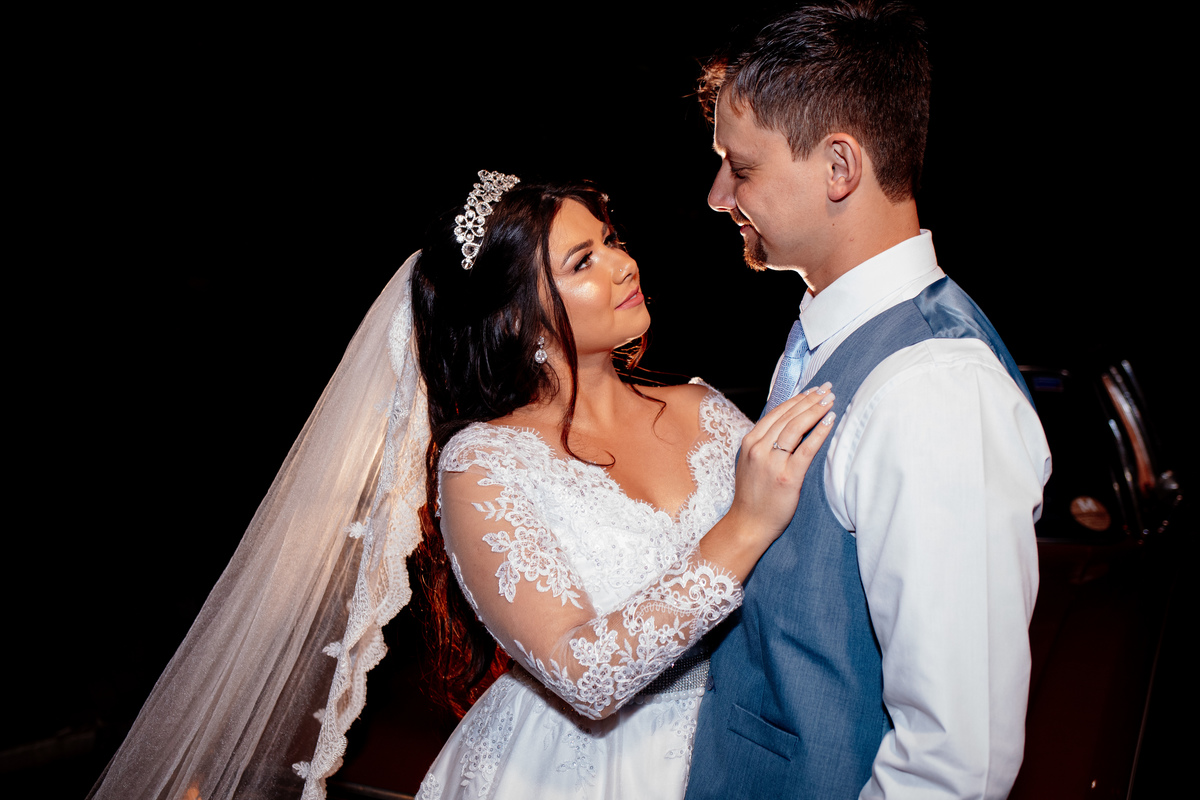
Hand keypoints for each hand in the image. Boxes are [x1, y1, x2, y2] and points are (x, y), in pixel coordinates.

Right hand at [729, 383, 835, 542]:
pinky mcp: (787, 477)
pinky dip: (819, 432)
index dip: (797, 399)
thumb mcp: (751, 463)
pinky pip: (806, 449)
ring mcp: (772, 462)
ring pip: (796, 427)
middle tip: (827, 389)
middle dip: (810, 400)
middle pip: (788, 416)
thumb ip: (765, 444)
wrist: (748, 525)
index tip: (812, 391)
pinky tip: (830, 421)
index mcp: (750, 442)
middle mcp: (759, 448)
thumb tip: (788, 426)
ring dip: (815, 410)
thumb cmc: (753, 496)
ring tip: (830, 400)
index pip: (777, 413)